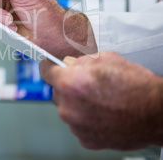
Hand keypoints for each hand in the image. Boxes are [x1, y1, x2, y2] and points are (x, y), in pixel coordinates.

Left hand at [40, 51, 162, 149]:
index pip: (45, 71)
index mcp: (70, 83)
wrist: (158, 114)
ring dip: (77, 104)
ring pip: (67, 109)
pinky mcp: (85, 139)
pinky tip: (103, 114)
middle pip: (57, 91)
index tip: (52, 67)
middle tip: (88, 85)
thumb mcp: (107, 59)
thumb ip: (81, 60)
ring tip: (101, 101)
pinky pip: (78, 124)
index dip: (50, 66)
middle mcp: (68, 106)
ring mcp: (76, 125)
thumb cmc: (138, 87)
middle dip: (68, 86)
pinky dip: (86, 119)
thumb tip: (70, 64)